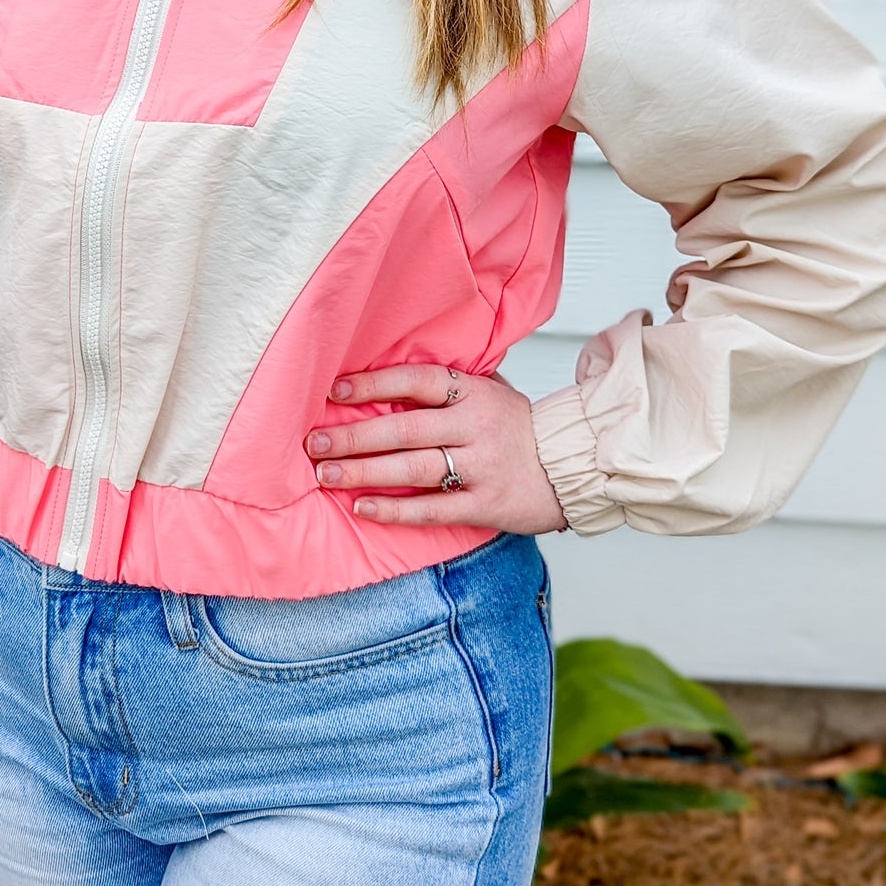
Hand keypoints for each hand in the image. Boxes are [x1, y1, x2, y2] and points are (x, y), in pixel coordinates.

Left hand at [304, 364, 569, 534]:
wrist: (570, 468)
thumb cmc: (519, 429)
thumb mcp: (491, 391)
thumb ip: (448, 385)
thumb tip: (388, 376)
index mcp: (474, 393)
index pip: (417, 381)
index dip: (375, 384)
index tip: (335, 391)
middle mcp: (475, 426)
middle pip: (406, 429)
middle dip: (355, 436)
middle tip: (314, 443)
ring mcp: (481, 467)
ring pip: (414, 468)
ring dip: (365, 472)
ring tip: (326, 474)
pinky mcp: (485, 505)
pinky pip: (433, 508)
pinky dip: (396, 509)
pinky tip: (363, 508)